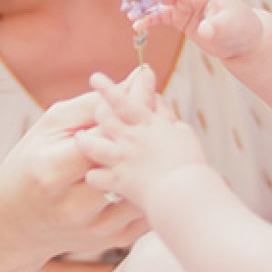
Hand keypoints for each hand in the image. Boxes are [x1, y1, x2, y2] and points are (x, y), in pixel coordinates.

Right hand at [0, 91, 148, 265]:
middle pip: (129, 162)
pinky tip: (155, 165)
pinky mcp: (113, 240)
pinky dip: (158, 185)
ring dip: (159, 159)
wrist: (16, 222)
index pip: (103, 136)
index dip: (131, 108)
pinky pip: (150, 209)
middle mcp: (75, 204)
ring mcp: (96, 227)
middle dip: (151, 131)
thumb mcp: (51, 127)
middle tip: (161, 107)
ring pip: (145, 187)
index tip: (146, 84)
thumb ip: (94, 104)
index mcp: (53, 171)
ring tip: (160, 135)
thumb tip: (137, 79)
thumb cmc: (33, 162)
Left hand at [73, 66, 207, 216]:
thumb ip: (164, 115)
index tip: (95, 78)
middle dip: (98, 112)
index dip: (107, 88)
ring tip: (81, 138)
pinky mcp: (117, 181)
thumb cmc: (189, 163)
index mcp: (147, 123)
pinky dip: (94, 175)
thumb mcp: (182, 132)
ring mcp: (121, 159)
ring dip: (85, 140)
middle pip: (103, 117)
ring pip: (91, 144)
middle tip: (99, 112)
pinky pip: (95, 176)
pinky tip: (95, 175)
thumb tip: (154, 98)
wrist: (184, 193)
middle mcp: (130, 138)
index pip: (122, 100)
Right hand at [136, 0, 264, 60]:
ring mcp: (185, 5)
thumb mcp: (231, 28)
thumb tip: (205, 30)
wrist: (240, 42)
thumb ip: (217, 28)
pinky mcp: (180, 18)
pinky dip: (148, 19)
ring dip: (147, 4)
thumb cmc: (240, 28)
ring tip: (132, 11)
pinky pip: (160, 16)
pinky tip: (137, 25)